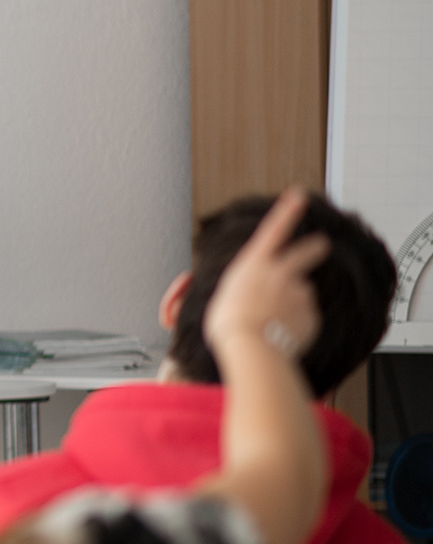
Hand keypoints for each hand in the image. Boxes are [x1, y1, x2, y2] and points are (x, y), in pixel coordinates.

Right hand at [203, 188, 326, 362]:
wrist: (253, 348)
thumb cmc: (230, 325)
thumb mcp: (222, 298)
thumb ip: (243, 288)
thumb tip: (253, 291)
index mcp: (254, 264)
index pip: (274, 229)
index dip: (287, 210)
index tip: (299, 195)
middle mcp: (280, 273)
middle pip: (306, 252)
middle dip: (315, 247)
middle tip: (322, 245)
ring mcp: (298, 293)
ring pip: (301, 293)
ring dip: (293, 302)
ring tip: (275, 321)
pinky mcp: (311, 314)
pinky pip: (305, 317)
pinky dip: (297, 323)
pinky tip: (282, 334)